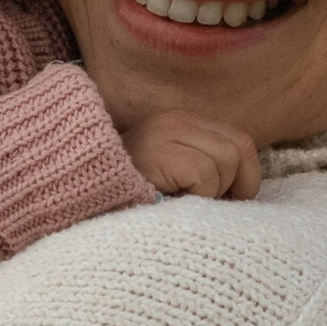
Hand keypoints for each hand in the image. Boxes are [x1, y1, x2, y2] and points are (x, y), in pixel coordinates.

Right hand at [125, 106, 262, 201]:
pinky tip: (170, 201)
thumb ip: (204, 166)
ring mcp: (165, 132)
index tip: (225, 201)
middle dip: (235, 186)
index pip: (240, 141)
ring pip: (226, 161)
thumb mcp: (172, 174)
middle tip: (208, 206)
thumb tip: (245, 191)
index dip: (245, 176)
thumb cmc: (132, 197)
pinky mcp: (158, 151)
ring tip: (182, 201)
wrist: (81, 197)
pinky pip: (205, 175)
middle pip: (240, 148)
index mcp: (181, 121)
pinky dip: (196, 197)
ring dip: (212, 192)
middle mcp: (175, 119)